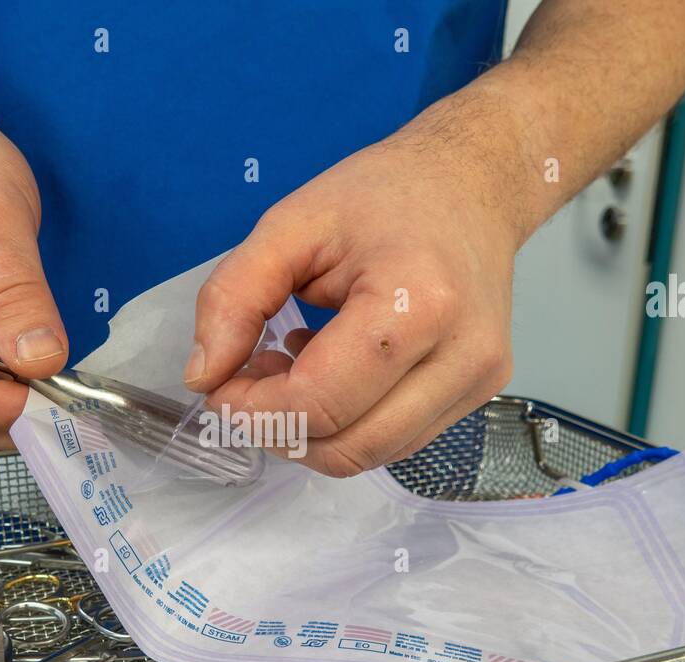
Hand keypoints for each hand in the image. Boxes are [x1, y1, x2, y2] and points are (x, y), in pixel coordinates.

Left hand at [187, 101, 522, 477]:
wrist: (473, 182)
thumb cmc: (384, 195)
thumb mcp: (289, 226)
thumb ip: (234, 298)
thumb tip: (202, 378)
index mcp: (416, 304)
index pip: (318, 403)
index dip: (253, 410)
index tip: (219, 383)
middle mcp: (461, 355)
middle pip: (346, 447)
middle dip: (277, 429)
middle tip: (248, 378)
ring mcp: (478, 381)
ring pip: (370, 456)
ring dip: (311, 432)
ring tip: (291, 367)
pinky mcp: (481, 393)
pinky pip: (396, 442)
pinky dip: (347, 423)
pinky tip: (332, 372)